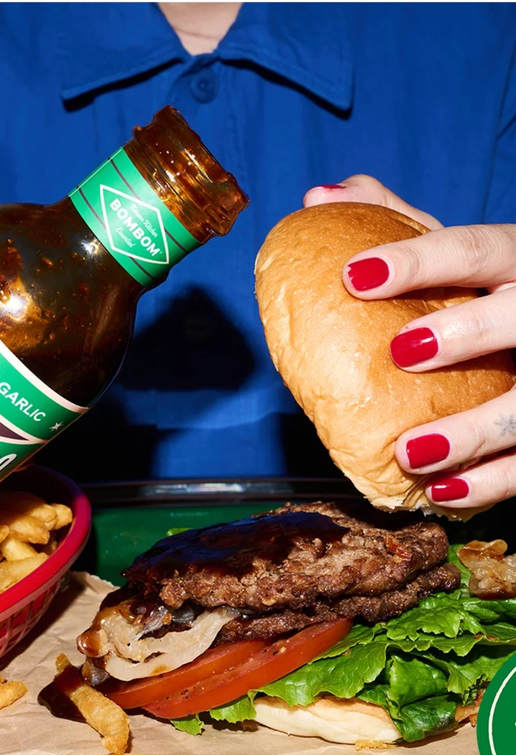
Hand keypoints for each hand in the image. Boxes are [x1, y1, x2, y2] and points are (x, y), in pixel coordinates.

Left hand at [304, 175, 515, 511]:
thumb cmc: (500, 290)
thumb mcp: (463, 252)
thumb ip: (399, 222)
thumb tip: (319, 196)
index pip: (475, 248)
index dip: (419, 261)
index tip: (355, 276)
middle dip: (466, 333)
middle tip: (402, 352)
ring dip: (474, 431)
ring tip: (411, 453)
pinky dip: (494, 483)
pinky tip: (445, 494)